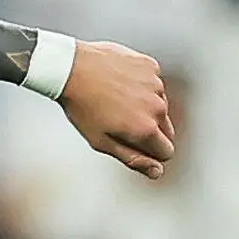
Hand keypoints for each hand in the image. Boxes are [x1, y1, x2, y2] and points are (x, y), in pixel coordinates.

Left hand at [56, 40, 174, 179]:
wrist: (71, 68)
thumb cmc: (82, 106)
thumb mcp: (101, 142)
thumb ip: (133, 158)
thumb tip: (157, 171)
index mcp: (146, 129)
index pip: (167, 151)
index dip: (150, 152)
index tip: (134, 144)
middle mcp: (157, 107)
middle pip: (167, 129)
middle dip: (149, 130)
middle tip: (120, 122)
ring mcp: (156, 84)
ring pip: (160, 104)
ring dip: (145, 105)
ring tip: (115, 100)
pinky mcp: (151, 66)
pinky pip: (153, 82)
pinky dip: (141, 84)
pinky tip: (120, 82)